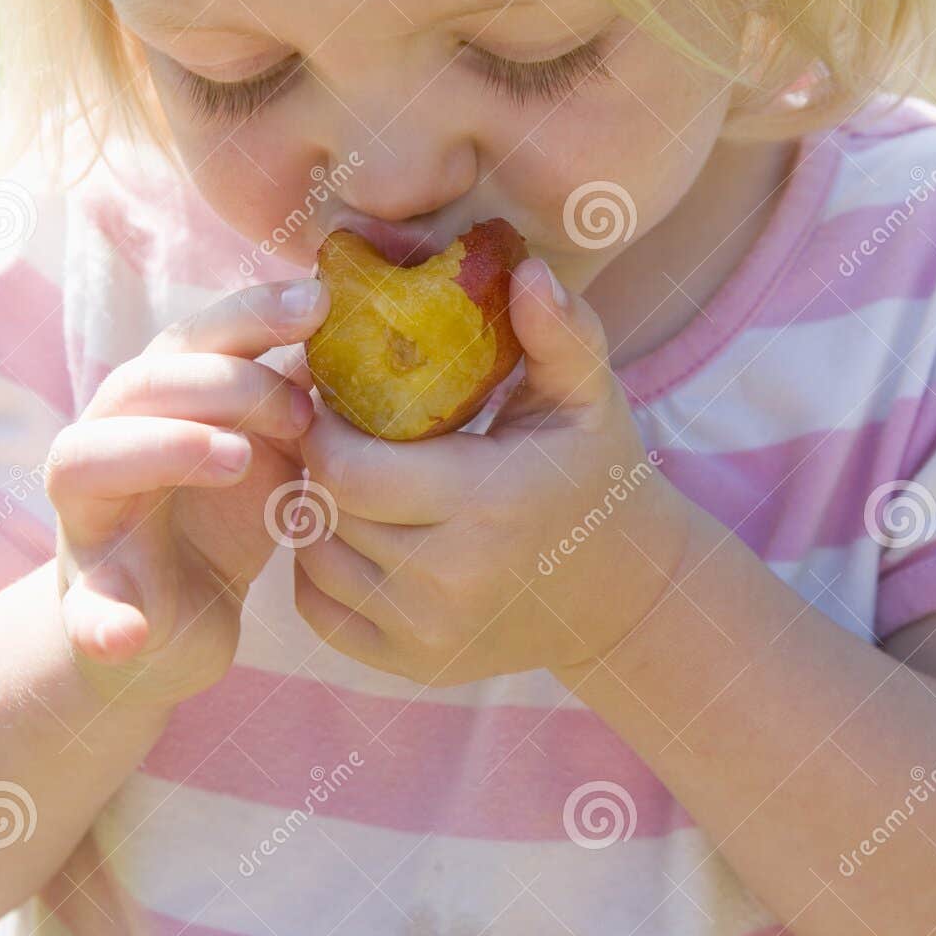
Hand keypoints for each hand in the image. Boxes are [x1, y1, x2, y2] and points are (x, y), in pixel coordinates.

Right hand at [47, 277, 329, 707]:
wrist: (170, 627)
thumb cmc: (218, 520)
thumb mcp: (265, 453)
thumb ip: (291, 401)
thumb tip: (360, 336)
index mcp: (156, 402)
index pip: (192, 338)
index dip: (250, 314)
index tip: (318, 304)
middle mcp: (109, 444)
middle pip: (142, 382)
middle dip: (223, 380)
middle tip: (300, 412)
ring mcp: (91, 521)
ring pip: (89, 461)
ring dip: (165, 447)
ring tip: (237, 458)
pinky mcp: (91, 602)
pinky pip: (87, 609)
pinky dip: (104, 620)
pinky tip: (130, 633)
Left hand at [294, 259, 690, 684]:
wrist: (622, 593)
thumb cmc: (594, 475)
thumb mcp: (587, 398)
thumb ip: (559, 332)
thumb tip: (526, 270)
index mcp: (488, 504)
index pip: (349, 469)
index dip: (321, 425)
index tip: (334, 392)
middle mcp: (451, 581)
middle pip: (325, 509)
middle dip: (316, 459)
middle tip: (331, 424)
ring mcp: (428, 633)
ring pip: (314, 557)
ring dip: (314, 508)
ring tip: (344, 471)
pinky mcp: (410, 665)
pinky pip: (317, 608)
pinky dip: (319, 564)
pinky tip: (353, 528)